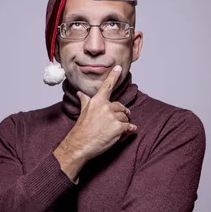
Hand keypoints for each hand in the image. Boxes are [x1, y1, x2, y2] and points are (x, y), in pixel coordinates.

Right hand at [54, 65, 136, 180]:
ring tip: (117, 129)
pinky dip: (130, 129)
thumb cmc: (81, 129)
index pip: (107, 86)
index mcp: (97, 101)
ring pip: (125, 117)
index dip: (113, 75)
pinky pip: (129, 127)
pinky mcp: (118, 128)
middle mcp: (106, 107)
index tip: (118, 67)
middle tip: (119, 118)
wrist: (80, 144)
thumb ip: (85, 101)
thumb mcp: (83, 112)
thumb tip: (80, 93)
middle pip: (120, 107)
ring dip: (124, 123)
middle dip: (122, 113)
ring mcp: (112, 118)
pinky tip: (130, 131)